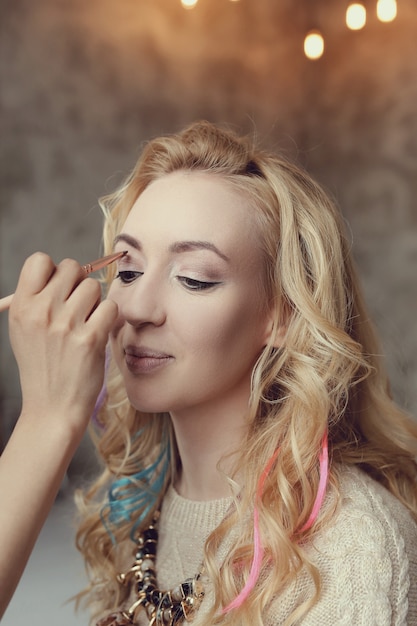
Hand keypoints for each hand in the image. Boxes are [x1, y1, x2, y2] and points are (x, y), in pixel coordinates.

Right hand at [8, 252, 117, 437]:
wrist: (52, 408)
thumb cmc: (43, 366)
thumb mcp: (25, 330)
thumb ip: (39, 298)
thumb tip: (65, 270)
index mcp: (21, 307)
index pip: (40, 259)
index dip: (55, 270)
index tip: (59, 290)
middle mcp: (40, 312)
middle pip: (72, 268)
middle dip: (79, 284)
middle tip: (77, 309)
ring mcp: (65, 325)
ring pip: (94, 287)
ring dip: (95, 303)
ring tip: (85, 325)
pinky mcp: (89, 339)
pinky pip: (110, 307)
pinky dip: (109, 319)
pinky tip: (97, 334)